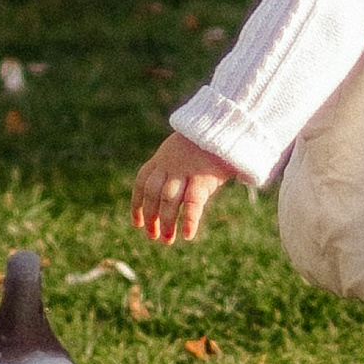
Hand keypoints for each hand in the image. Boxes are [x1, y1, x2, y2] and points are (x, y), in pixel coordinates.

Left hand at [131, 130, 235, 245]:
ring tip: (167, 240)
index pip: (142, 183)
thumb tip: (169, 193)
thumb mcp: (184, 150)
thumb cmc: (208, 140)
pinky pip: (193, 201)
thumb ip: (174, 168)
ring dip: (166, 222)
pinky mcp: (204, 176)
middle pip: (153, 194)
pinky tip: (188, 235)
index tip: (138, 223)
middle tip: (153, 236)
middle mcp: (170, 164)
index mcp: (162, 157)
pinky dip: (189, 219)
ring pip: (169, 200)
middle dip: (151, 217)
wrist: (226, 123)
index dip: (137, 204)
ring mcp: (186, 170)